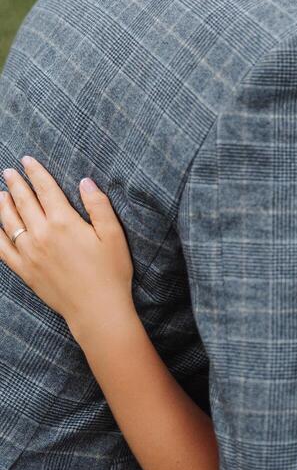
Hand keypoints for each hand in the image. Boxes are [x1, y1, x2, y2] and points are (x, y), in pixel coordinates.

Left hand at [0, 157, 134, 336]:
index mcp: (64, 222)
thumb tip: (85, 181)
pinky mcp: (25, 270)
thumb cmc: (111, 273)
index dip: (36, 172)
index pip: (45, 188)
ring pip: (9, 222)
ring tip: (1, 194)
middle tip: (9, 172)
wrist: (97, 309)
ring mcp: (30, 253)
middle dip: (16, 184)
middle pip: (23, 201)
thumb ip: (98, 205)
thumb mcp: (113, 235)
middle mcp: (42, 234)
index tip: (27, 160)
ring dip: (3, 204)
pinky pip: (3, 248)